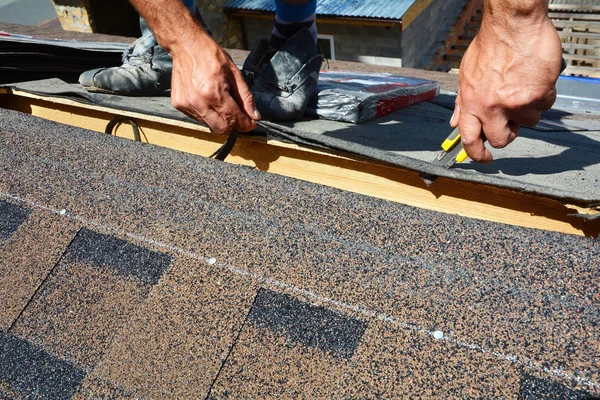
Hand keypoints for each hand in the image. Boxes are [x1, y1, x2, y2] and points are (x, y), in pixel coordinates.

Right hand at [170, 28, 259, 134]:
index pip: (234, 119)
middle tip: (239, 116)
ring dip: (219, 119)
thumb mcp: (235, 73)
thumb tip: (255, 116)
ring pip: (209, 125)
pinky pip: (197, 118)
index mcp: (214, 93)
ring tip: (221, 102)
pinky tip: (208, 100)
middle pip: (221, 128)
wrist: (186, 45)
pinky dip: (206, 114)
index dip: (246, 124)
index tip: (252, 123)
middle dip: (233, 125)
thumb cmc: (211, 56)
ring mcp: (187, 104)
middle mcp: (198, 102)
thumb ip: (246, 98)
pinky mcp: (179, 104)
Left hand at [450, 16, 562, 162]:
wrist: (513, 24)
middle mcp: (491, 107)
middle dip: (508, 134)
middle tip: (511, 120)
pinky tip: (535, 79)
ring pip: (528, 122)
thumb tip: (455, 122)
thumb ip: (461, 101)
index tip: (485, 158)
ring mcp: (515, 103)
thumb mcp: (466, 74)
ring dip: (528, 108)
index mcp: (471, 103)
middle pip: (501, 139)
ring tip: (522, 86)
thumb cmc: (490, 44)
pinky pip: (544, 106)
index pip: (469, 139)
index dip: (476, 154)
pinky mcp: (538, 95)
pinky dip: (543, 95)